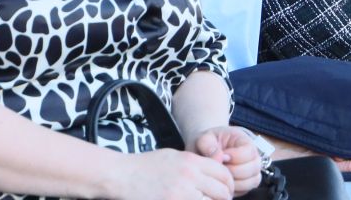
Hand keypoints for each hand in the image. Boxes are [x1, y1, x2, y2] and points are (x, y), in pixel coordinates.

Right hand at [116, 146, 233, 199]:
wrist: (121, 175)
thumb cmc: (146, 165)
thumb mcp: (173, 156)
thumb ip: (197, 162)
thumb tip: (221, 162)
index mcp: (191, 161)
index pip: (224, 173)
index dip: (228, 184)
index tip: (226, 190)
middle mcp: (190, 176)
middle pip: (222, 192)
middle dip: (223, 198)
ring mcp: (182, 194)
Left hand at [190, 127, 265, 194]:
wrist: (208, 154)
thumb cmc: (209, 145)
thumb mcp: (205, 139)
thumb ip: (209, 145)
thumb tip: (219, 158)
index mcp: (245, 141)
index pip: (249, 152)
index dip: (235, 156)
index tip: (222, 157)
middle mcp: (253, 157)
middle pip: (252, 169)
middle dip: (233, 170)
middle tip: (220, 167)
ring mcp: (253, 172)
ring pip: (250, 182)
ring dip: (233, 181)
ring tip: (221, 174)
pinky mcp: (249, 184)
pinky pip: (245, 190)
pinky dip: (233, 188)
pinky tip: (223, 181)